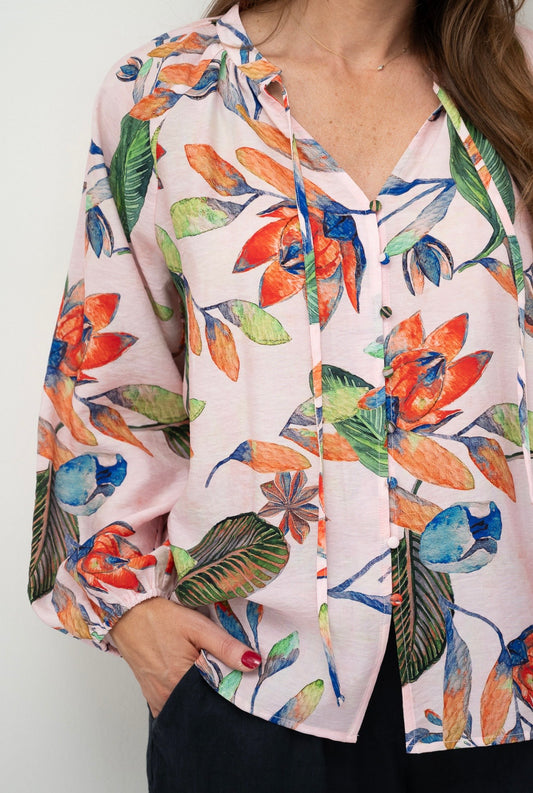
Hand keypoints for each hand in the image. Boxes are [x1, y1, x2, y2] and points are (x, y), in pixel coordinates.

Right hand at [109, 597, 260, 716]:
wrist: (129, 614)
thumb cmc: (161, 618)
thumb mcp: (197, 626)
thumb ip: (226, 646)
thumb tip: (254, 663)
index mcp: (181, 681)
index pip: (218, 697)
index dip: (233, 688)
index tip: (241, 676)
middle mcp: (168, 696)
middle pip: (203, 705)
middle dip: (217, 694)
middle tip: (224, 673)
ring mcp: (158, 699)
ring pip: (189, 707)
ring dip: (201, 695)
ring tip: (206, 674)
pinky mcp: (152, 698)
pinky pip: (175, 706)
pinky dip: (186, 699)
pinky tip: (191, 682)